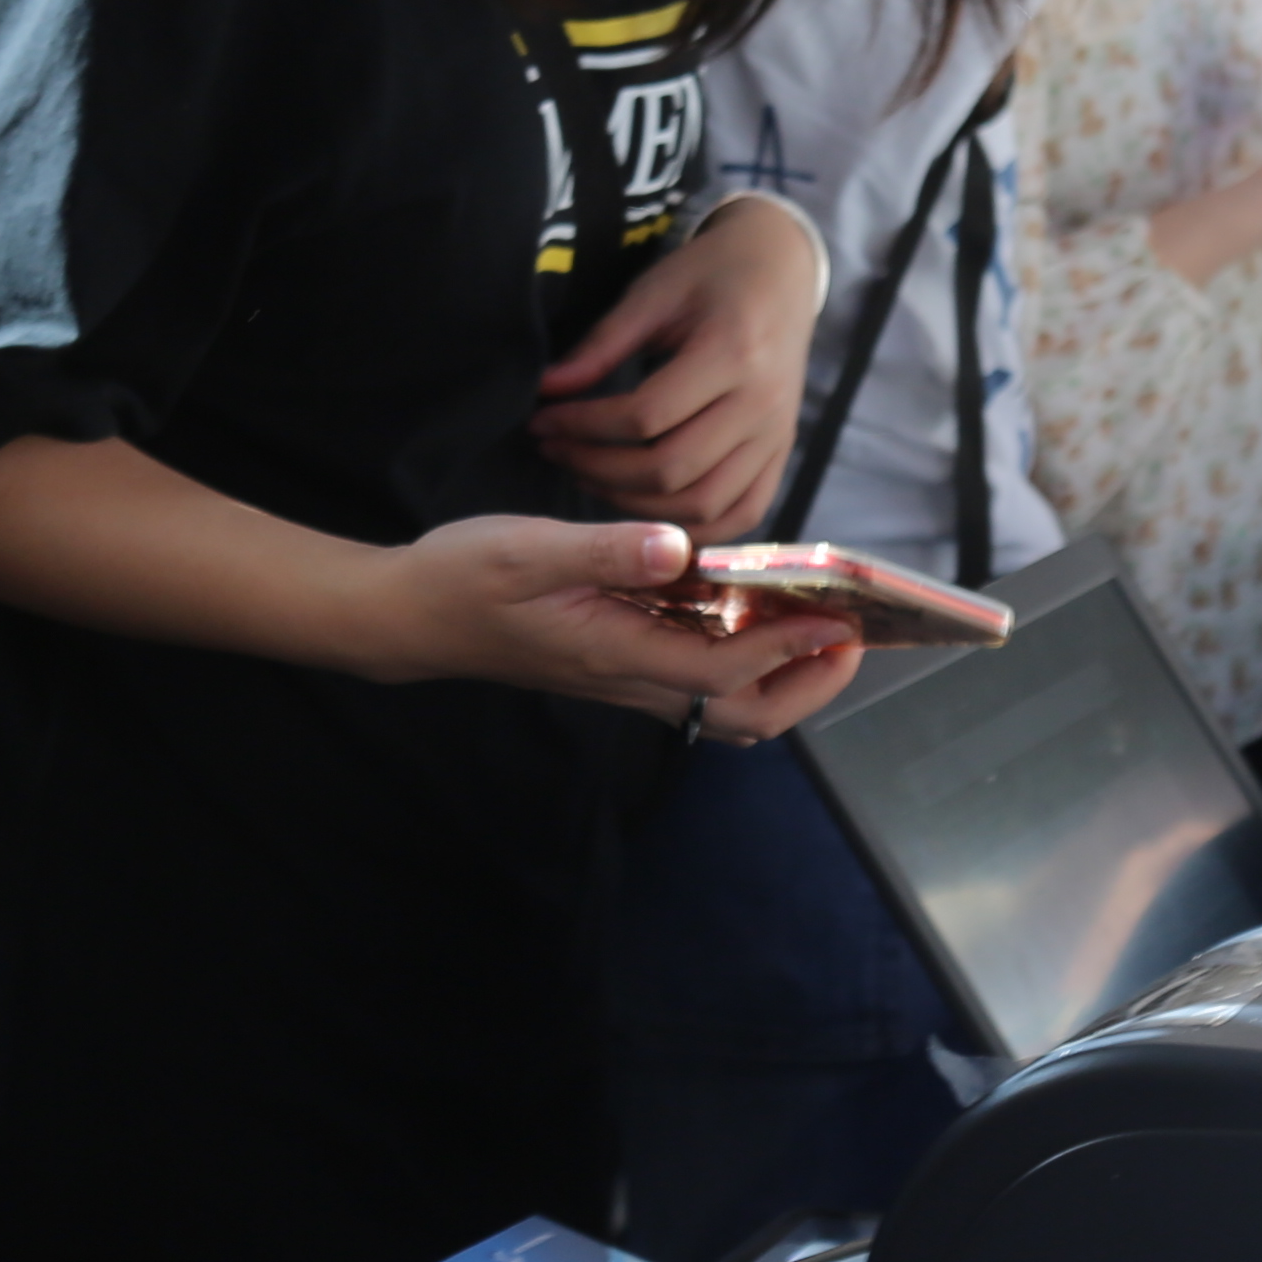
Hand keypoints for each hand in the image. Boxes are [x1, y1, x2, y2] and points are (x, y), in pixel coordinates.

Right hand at [387, 514, 864, 728]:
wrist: (411, 615)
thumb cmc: (464, 577)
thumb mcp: (529, 549)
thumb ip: (606, 551)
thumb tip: (680, 548)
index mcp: (615, 653)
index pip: (724, 669)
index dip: (788, 648)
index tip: (838, 619)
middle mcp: (629, 678)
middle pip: (741, 714)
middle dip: (805, 685)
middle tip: (850, 637)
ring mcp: (625, 677)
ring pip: (724, 705)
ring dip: (783, 677)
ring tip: (822, 628)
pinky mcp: (618, 662)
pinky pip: (698, 679)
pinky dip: (744, 658)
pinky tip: (755, 610)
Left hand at [533, 196, 824, 537]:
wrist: (782, 269)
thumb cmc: (712, 274)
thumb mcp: (653, 294)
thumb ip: (602, 345)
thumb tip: (546, 390)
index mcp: (733, 352)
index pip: (645, 416)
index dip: (583, 426)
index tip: (543, 420)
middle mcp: (762, 404)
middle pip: (670, 469)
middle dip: (597, 469)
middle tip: (555, 450)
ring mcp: (777, 435)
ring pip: (702, 504)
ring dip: (635, 506)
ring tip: (590, 477)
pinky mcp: (783, 453)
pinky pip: (742, 514)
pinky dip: (694, 528)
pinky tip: (646, 511)